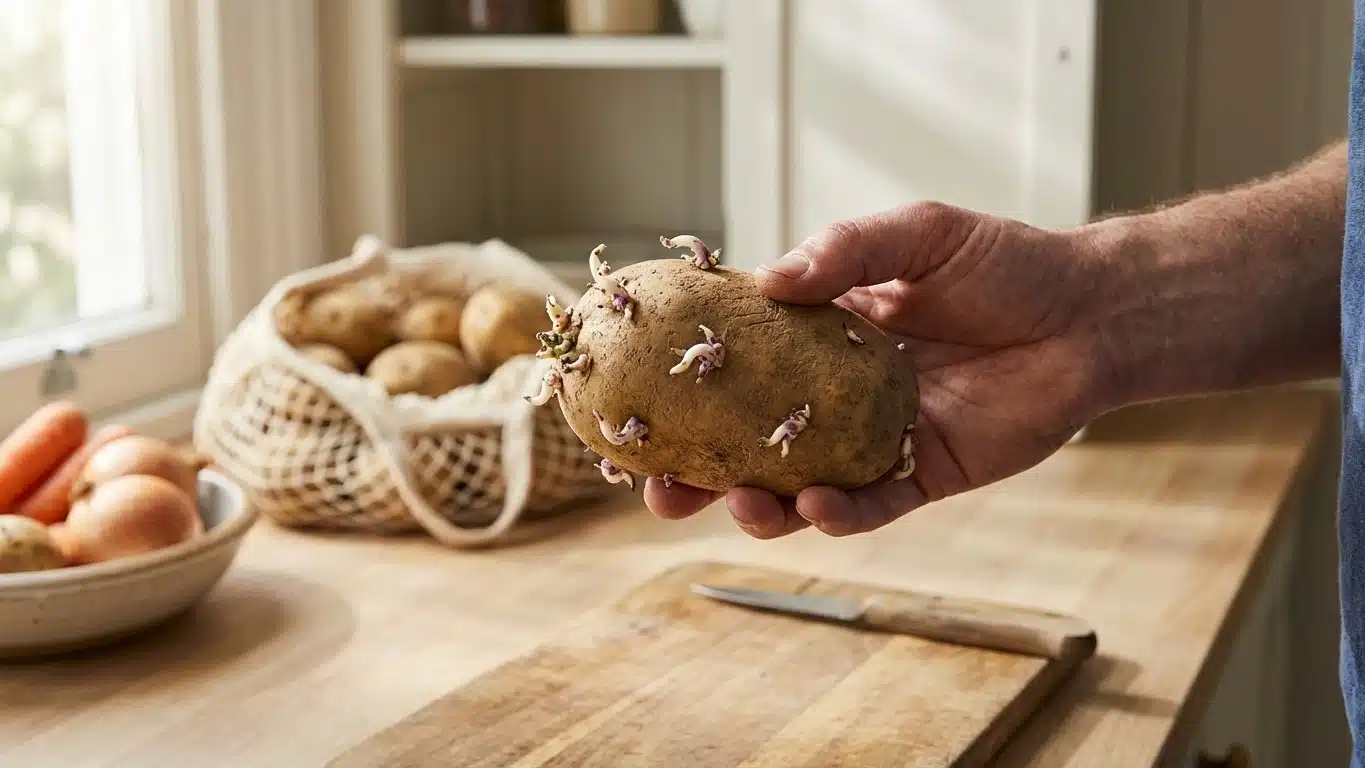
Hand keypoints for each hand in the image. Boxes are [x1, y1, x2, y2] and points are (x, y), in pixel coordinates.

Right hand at [644, 202, 1113, 537]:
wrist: (1091, 309)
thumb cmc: (1005, 263)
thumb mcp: (916, 234)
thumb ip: (845, 251)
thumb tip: (768, 282)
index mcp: (821, 338)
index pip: (736, 366)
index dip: (685, 389)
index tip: (635, 403)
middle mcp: (837, 397)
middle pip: (752, 445)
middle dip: (701, 475)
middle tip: (658, 490)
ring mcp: (877, 440)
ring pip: (801, 488)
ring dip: (761, 506)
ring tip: (740, 502)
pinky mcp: (925, 474)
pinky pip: (873, 504)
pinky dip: (841, 513)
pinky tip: (818, 507)